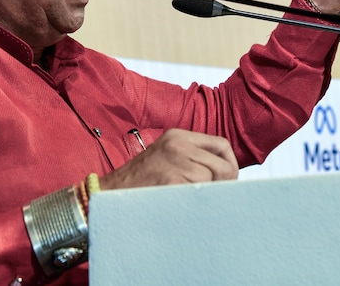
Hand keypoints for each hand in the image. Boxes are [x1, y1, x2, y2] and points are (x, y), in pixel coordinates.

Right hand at [98, 129, 237, 190]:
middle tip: (215, 197)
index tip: (227, 180)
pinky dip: (195, 202)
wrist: (109, 195)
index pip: (221, 145)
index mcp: (177, 136)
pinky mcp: (170, 180)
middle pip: (222, 164)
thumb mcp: (166, 157)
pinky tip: (183, 204)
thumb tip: (227, 174)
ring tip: (189, 200)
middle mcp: (177, 144)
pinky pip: (198, 193)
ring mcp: (173, 161)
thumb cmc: (139, 182)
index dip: (229, 164)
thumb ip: (192, 158)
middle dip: (224, 184)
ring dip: (205, 194)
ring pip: (211, 181)